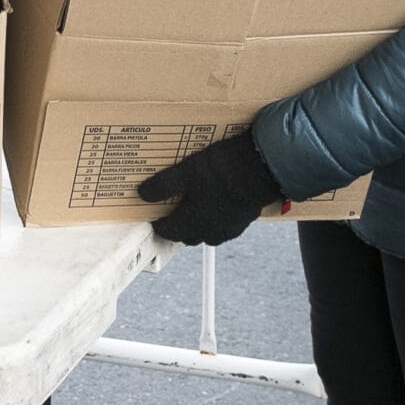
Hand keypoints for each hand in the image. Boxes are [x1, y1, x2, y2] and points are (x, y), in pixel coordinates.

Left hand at [136, 131, 282, 245]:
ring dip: (198, 224)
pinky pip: (224, 225)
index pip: (168, 231)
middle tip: (172, 211)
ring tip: (195, 207)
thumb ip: (162, 186)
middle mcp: (210, 231)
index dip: (158, 224)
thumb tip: (143, 194)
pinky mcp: (244, 220)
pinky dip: (217, 218)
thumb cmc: (222, 171)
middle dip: (177, 226)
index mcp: (192, 223)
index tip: (154, 216)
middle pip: (187, 236)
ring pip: (207, 232)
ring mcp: (229, 228)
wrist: (261, 168)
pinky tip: (217, 203)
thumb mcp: (185, 172)